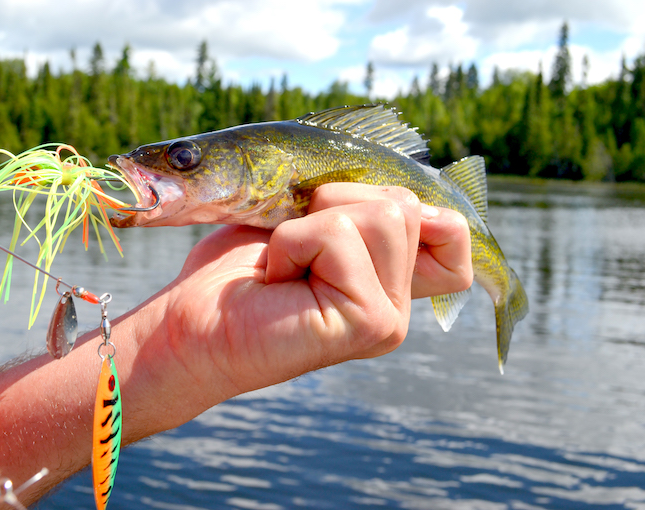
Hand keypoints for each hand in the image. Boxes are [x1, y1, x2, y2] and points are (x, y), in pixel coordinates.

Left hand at [151, 183, 471, 408]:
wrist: (191, 325)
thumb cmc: (238, 273)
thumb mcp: (307, 220)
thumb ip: (363, 210)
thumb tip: (407, 189)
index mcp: (387, 281)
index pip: (454, 233)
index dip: (420, 208)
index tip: (350, 216)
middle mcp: (397, 305)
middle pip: (405, 204)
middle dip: (334, 201)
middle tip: (294, 246)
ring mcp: (389, 319)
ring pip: (383, 214)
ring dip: (311, 224)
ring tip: (285, 265)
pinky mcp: (370, 323)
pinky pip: (339, 236)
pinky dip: (294, 243)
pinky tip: (277, 281)